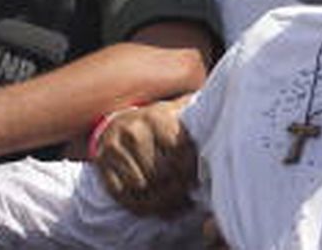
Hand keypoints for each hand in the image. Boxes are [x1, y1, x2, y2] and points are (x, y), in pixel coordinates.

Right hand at [94, 101, 197, 217]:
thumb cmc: (154, 123)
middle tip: (186, 202)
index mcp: (158, 117)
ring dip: (159, 201)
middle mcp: (135, 130)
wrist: (116, 121)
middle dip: (176, 191)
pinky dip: (138, 206)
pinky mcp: (101, 162)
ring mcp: (116, 146)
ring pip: (142, 185)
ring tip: (173, 207)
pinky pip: (121, 192)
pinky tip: (152, 208)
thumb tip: (219, 117)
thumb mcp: (174, 112)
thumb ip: (194, 115)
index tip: (197, 184)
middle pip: (161, 172)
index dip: (190, 172)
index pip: (179, 151)